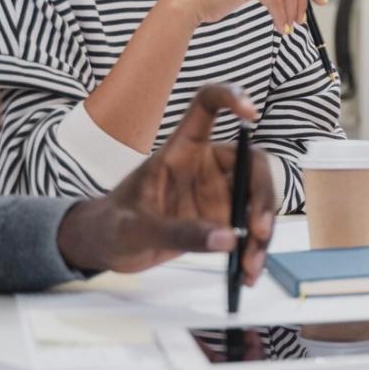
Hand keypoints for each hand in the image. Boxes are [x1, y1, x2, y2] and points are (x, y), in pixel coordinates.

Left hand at [56, 83, 276, 276]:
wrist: (106, 249)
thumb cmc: (111, 225)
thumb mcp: (135, 229)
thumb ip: (179, 233)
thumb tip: (226, 239)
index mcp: (180, 150)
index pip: (207, 107)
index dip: (230, 97)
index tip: (250, 112)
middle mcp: (206, 166)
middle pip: (251, 163)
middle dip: (261, 196)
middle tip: (257, 230)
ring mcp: (217, 193)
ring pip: (257, 200)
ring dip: (262, 231)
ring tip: (251, 263)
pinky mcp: (222, 219)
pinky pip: (249, 230)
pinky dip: (253, 251)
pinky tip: (248, 272)